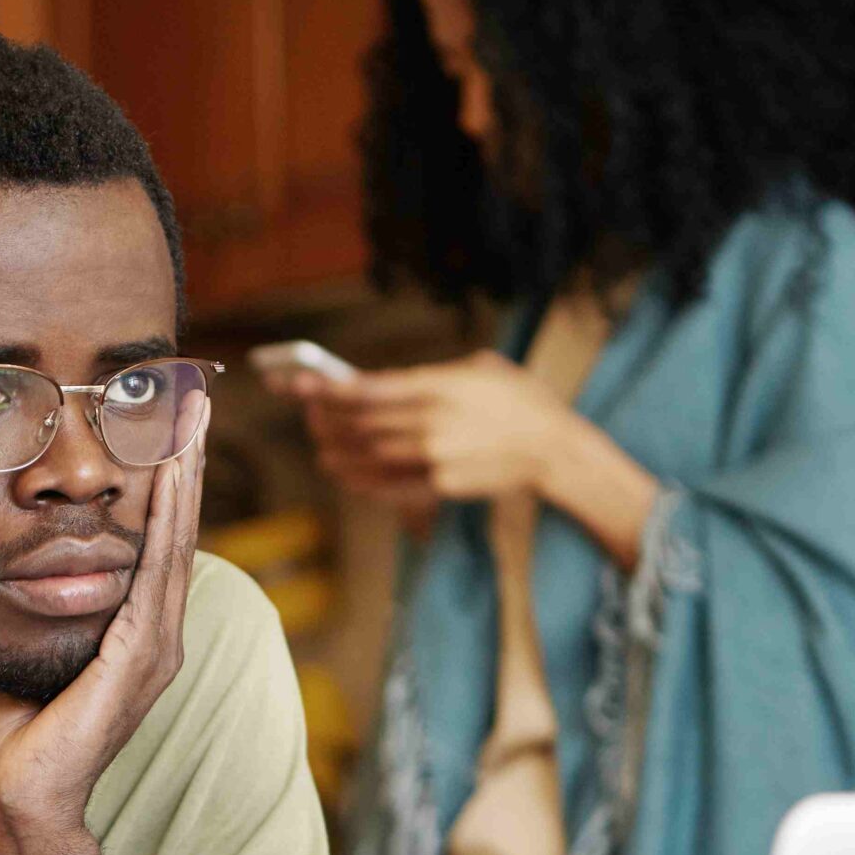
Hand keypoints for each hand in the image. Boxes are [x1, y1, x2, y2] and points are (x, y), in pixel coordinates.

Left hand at [0, 398, 208, 850]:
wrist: (21, 795)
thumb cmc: (18, 731)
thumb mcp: (35, 647)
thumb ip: (46, 609)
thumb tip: (24, 566)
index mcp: (137, 634)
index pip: (157, 543)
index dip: (165, 483)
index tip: (164, 423)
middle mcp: (158, 636)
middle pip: (178, 531)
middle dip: (184, 461)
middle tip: (193, 398)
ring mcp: (155, 648)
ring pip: (175, 543)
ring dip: (182, 476)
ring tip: (188, 419)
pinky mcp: (138, 659)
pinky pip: (155, 574)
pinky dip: (164, 522)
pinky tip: (167, 478)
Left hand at [279, 351, 655, 562]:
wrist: (553, 448)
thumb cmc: (518, 402)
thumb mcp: (479, 368)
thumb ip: (432, 375)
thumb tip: (389, 383)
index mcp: (439, 386)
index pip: (370, 389)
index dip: (329, 390)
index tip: (302, 386)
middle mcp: (431, 422)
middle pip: (361, 424)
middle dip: (327, 419)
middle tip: (309, 413)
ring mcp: (434, 458)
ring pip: (367, 457)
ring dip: (336, 452)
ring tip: (320, 446)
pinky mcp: (440, 486)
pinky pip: (386, 486)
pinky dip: (359, 481)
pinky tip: (343, 474)